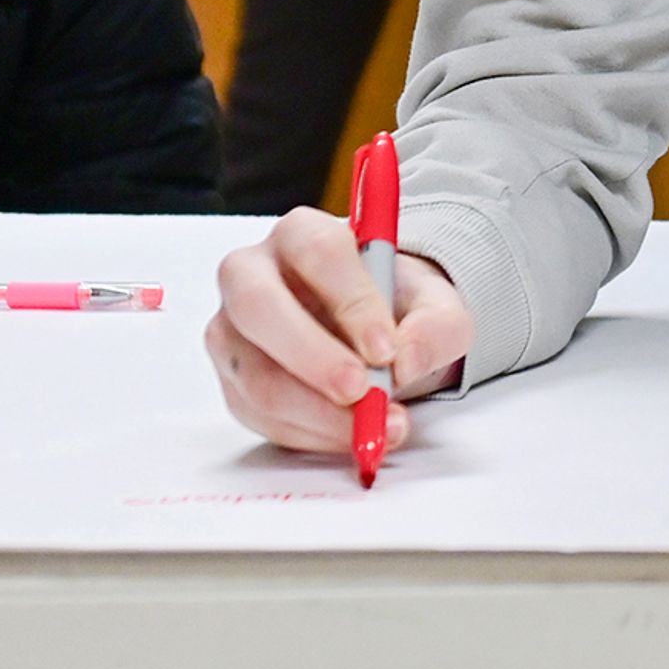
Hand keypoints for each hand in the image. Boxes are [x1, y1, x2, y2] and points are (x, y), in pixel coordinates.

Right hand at [206, 205, 475, 455]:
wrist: (371, 336)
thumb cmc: (395, 308)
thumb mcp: (436, 307)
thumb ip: (436, 325)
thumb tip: (405, 361)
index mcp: (302, 234)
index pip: (317, 253)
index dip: (352, 302)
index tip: (387, 349)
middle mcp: (252, 274)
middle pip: (260, 306)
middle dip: (314, 357)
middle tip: (362, 392)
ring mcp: (232, 330)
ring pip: (256, 374)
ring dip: (316, 412)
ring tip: (372, 425)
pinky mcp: (232, 382)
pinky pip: (260, 416)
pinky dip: (310, 434)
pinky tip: (349, 434)